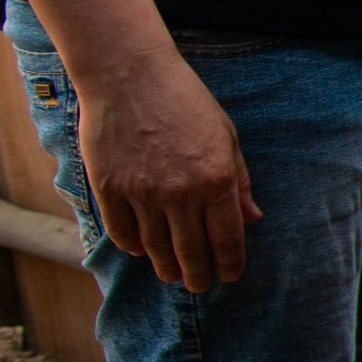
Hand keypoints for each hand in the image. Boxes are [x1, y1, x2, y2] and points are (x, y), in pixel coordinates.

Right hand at [74, 48, 260, 292]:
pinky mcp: (108, 188)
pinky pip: (121, 231)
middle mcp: (180, 193)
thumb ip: (238, 181)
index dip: (229, 265)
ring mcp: (141, 192)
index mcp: (216, 180)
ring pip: (155, 248)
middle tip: (198, 286)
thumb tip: (252, 220)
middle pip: (190, 252)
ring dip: (165, 266)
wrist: (129, 75)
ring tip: (171, 274)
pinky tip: (141, 251)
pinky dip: (132, 246)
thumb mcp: (226, 137)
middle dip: (197, 276)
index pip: (226, 240)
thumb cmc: (185, 101)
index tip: (229, 276)